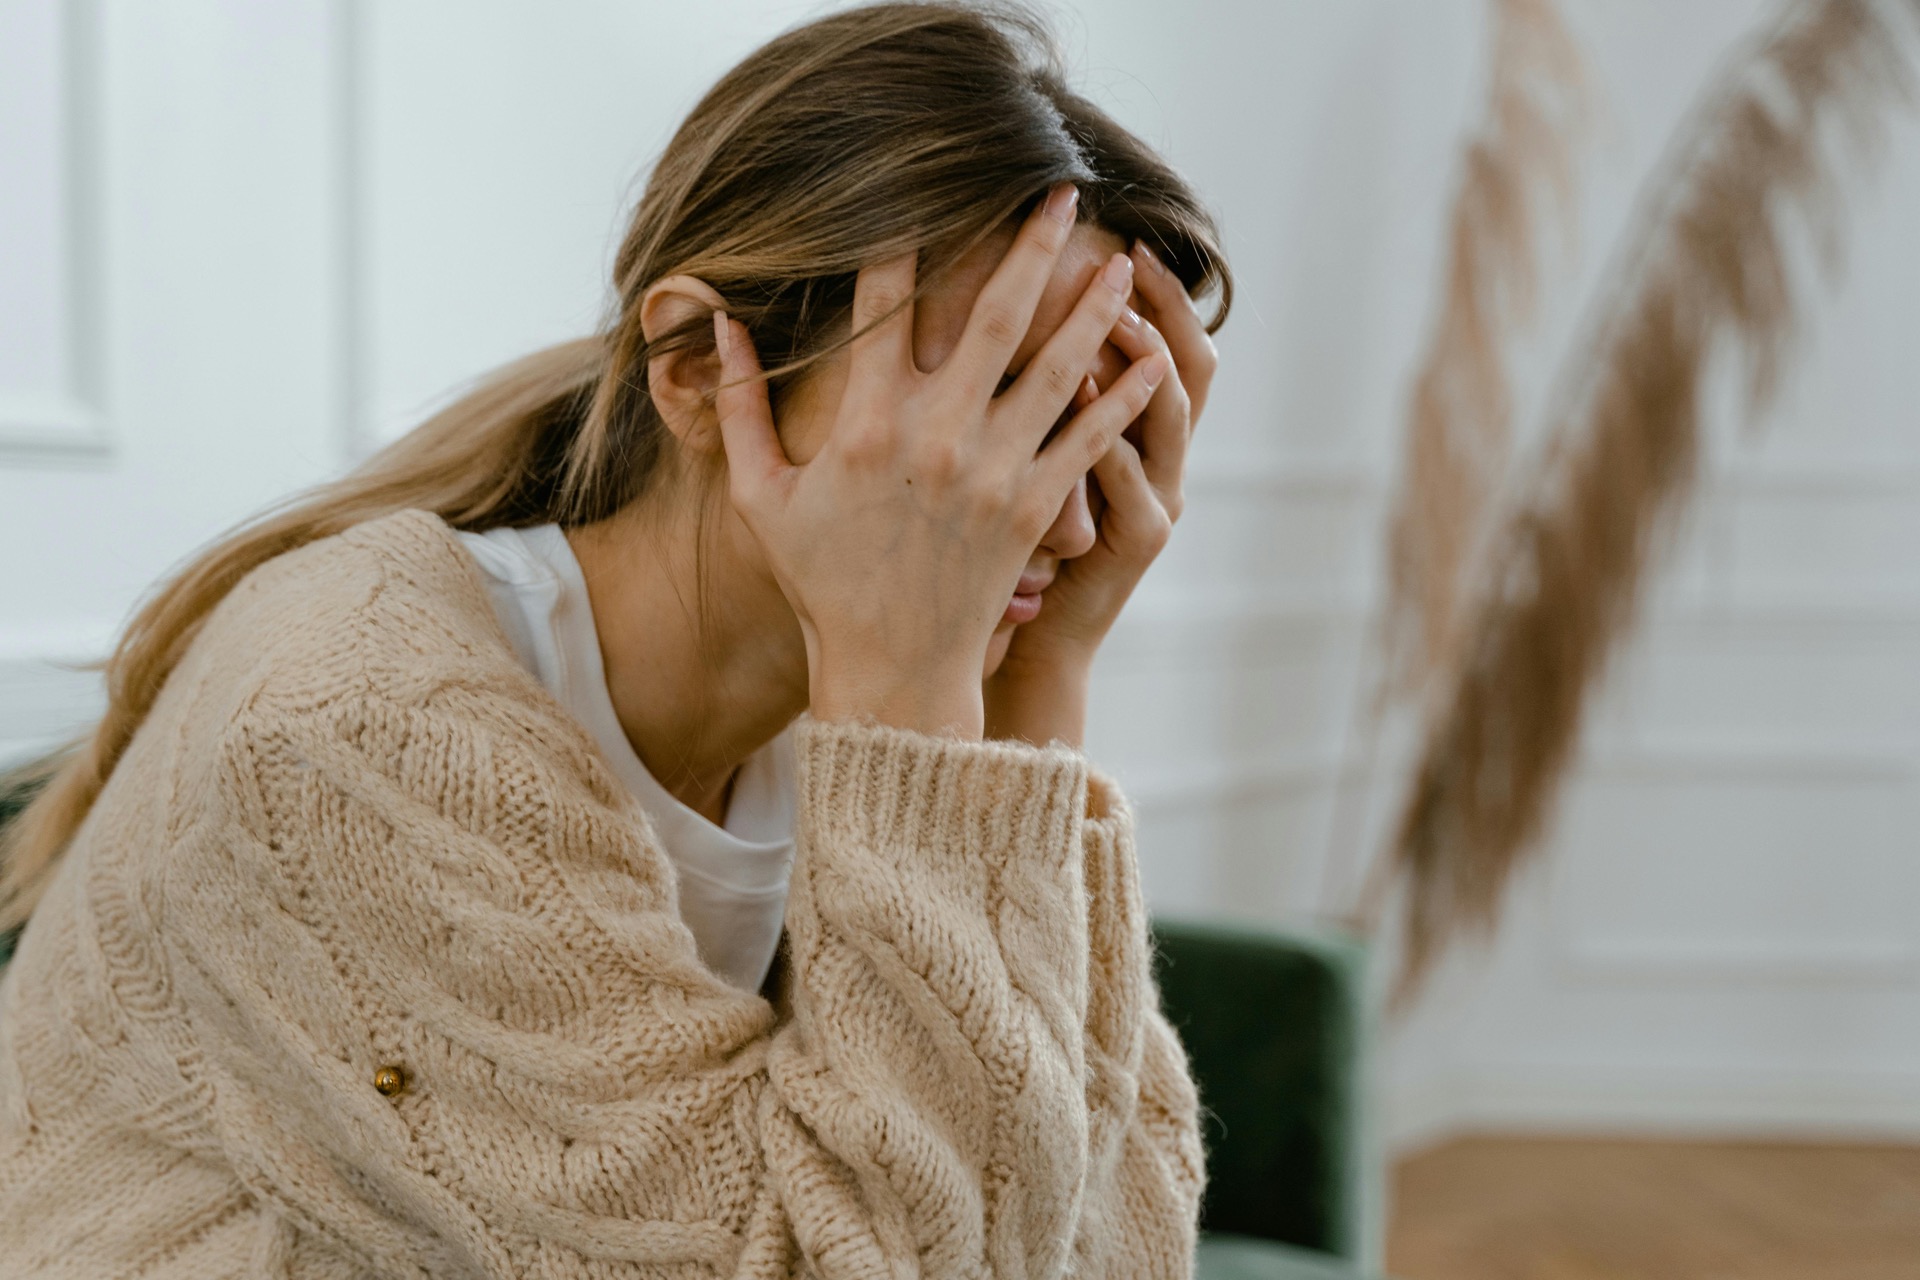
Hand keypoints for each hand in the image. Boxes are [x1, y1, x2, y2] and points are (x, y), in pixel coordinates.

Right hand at [712, 187, 1170, 739]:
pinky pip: (1090, 439)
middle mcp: (937, 434)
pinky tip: (1150, 357)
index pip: (885, 304)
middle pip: (996, 314)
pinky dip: (1124, 397)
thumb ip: (738, 408)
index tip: (922, 190)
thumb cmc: (822, 581)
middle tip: (1061, 191)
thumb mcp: (761, 497)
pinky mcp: (1035, 508)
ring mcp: (994, 470)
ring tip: (1120, 258)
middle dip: (1031, 245)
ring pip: (1058, 366)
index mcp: (866, 423)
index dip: (903, 239)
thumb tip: (722, 326)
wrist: (891, 669)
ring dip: (1092, 306)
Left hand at [984, 240, 1217, 747]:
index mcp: (1138, 432)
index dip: (1158, 292)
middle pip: (1189, 363)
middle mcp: (1162, 459)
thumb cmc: (1009, 548)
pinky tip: (1085, 397)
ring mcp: (1157, 498)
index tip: (1123, 237)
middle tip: (1128, 255)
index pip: (1163, 343)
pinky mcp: (1138, 540)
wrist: (1023, 640)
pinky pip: (1133, 480)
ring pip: (1169, 415)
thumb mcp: (1030, 462)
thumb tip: (996, 309)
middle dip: (1163, 306)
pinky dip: (1112, 436)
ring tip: (1113, 315)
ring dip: (1143, 361)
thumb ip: (1029, 395)